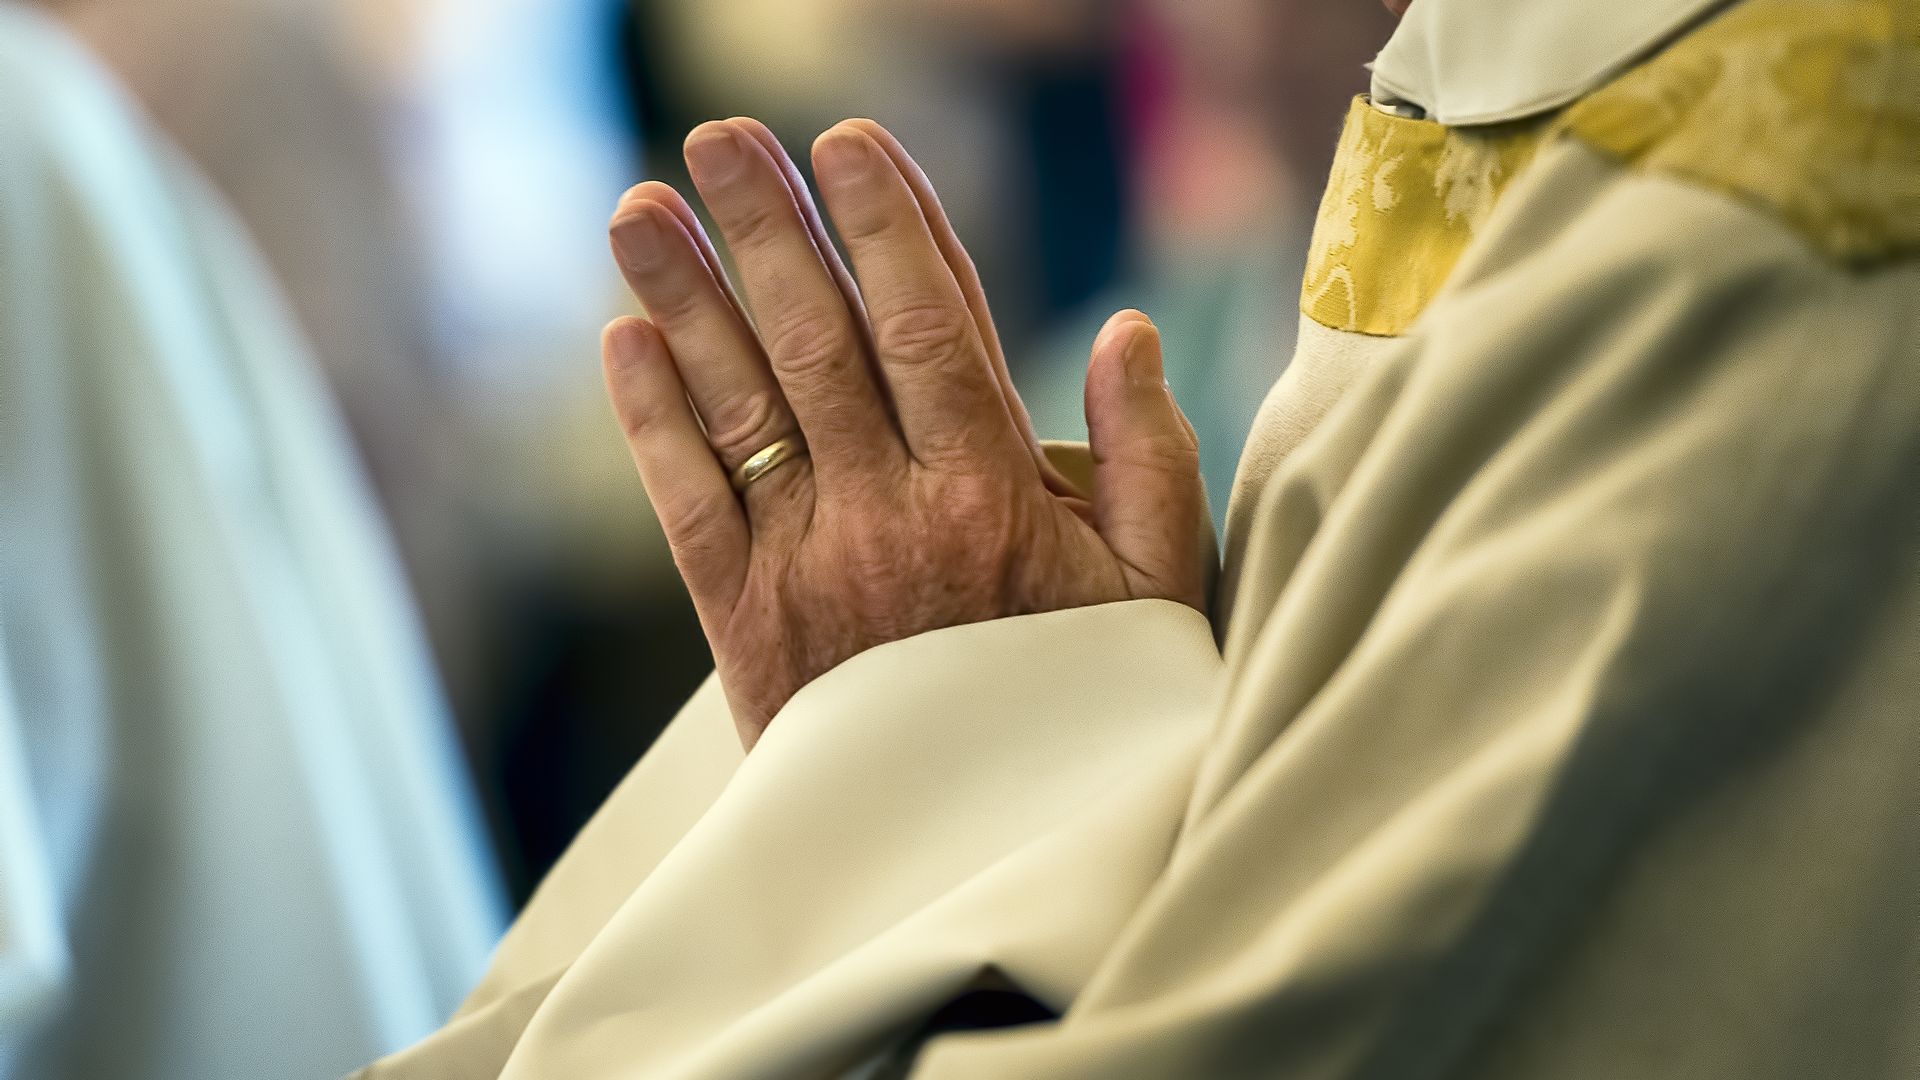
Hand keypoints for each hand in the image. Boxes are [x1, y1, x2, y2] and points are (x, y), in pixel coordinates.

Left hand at [602, 117, 1205, 748]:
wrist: (983, 860)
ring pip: (740, 405)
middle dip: (767, 226)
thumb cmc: (1081, 715)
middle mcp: (890, 515)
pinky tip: (622, 339)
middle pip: (818, 339)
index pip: (931, 323)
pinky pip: (689, 504)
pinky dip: (653, 420)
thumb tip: (1128, 330)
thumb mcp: (1156, 596)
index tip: (849, 141)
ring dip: (686, 297)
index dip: (886, 223)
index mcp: (994, 496)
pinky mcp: (744, 624)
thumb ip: (1150, 459)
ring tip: (639, 205)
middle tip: (718, 135)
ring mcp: (807, 567)